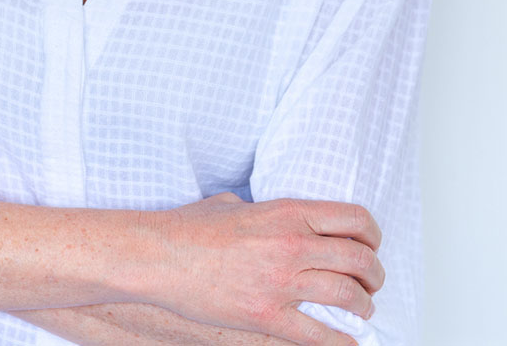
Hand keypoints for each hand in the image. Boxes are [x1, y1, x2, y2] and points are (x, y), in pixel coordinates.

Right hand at [152, 191, 383, 344]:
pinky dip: (342, 342)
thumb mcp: (235, 203)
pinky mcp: (268, 315)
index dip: (372, 235)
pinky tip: (347, 342)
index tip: (371, 246)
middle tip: (371, 283)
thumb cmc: (191, 228)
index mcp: (287, 212)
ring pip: (349, 297)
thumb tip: (278, 223)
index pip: (354, 219)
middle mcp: (292, 244)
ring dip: (363, 307)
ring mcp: (282, 282)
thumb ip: (266, 212)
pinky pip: (321, 336)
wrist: (162, 256)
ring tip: (360, 310)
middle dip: (374, 275)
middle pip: (360, 259)